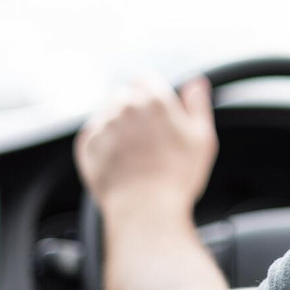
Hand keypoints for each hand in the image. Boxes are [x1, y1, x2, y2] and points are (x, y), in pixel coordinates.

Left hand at [75, 76, 218, 214]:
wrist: (145, 210)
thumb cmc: (177, 177)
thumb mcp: (202, 138)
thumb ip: (198, 105)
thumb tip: (196, 83)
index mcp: (154, 100)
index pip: (145, 79)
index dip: (151, 94)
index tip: (156, 112)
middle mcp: (124, 107)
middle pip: (123, 94)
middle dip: (132, 108)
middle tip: (147, 135)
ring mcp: (103, 125)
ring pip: (106, 112)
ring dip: (116, 123)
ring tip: (133, 150)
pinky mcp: (87, 145)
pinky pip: (93, 133)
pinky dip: (103, 142)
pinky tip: (119, 159)